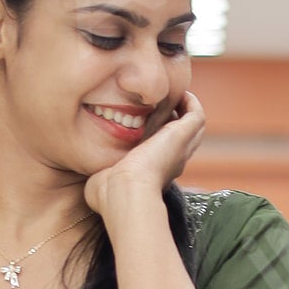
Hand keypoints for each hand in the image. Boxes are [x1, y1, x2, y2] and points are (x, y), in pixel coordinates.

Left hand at [84, 88, 207, 218]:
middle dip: (175, 120)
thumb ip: (99, 177)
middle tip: (162, 104)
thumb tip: (92, 181)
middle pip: (183, 139)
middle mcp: (171, 163)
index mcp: (153, 174)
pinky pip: (196, 115)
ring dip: (185, 110)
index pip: (161, 154)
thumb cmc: (108, 195)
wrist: (123, 189)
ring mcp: (180, 150)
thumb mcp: (100, 183)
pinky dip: (191, 102)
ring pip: (194, 127)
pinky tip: (177, 93)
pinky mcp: (183, 136)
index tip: (143, 124)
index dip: (155, 138)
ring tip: (172, 95)